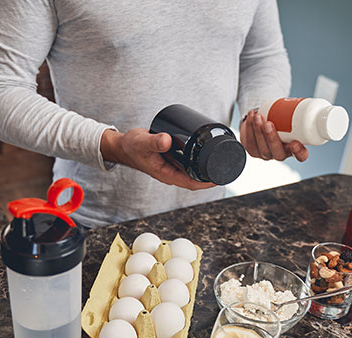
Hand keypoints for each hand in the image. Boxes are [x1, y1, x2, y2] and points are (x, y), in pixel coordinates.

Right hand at [100, 128, 214, 190]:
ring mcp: (172, 166)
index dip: (207, 183)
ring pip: (193, 170)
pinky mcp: (173, 158)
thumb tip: (168, 140)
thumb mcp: (142, 143)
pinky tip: (208, 151)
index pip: (191, 183)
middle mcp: (171, 172)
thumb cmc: (131, 147)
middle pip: (196, 178)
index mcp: (166, 174)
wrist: (123, 146)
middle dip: (212, 174)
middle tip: (228, 165)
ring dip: (207, 166)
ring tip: (223, 157)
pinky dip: (199, 158)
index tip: (220, 178)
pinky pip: (189, 162)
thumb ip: (153, 141)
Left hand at [240, 109, 308, 161]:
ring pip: (261, 148)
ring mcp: (266, 154)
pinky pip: (250, 143)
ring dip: (258, 132)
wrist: (264, 120)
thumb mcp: (292, 117)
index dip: (299, 152)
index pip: (301, 156)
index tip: (295, 144)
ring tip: (257, 116)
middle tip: (268, 124)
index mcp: (294, 149)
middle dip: (271, 138)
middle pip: (277, 153)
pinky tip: (250, 117)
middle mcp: (280, 153)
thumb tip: (306, 98)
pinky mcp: (253, 150)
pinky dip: (249, 128)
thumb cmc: (281, 119)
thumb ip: (297, 112)